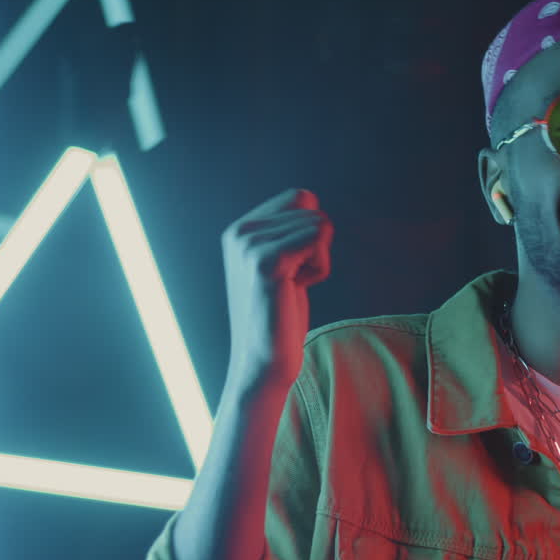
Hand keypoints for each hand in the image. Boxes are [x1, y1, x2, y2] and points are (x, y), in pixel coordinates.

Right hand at [221, 189, 332, 385]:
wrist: (262, 363)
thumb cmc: (280, 317)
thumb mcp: (281, 265)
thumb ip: (287, 231)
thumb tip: (309, 198)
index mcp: (241, 229)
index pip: (300, 197)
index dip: (311, 232)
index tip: (292, 268)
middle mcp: (240, 231)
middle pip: (313, 209)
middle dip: (317, 248)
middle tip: (292, 282)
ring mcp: (249, 245)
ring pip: (320, 224)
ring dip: (318, 261)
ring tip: (291, 288)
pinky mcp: (265, 262)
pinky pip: (318, 240)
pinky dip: (320, 268)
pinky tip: (297, 290)